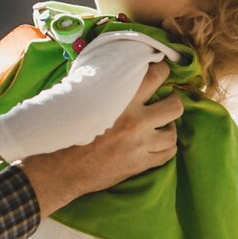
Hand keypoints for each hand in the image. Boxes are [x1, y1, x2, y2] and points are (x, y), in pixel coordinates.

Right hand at [17, 61, 182, 215]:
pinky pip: (167, 154)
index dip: (163, 71)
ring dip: (169, 128)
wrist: (63, 168)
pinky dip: (165, 148)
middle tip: (168, 101)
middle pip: (174, 107)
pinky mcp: (140, 164)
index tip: (162, 70)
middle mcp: (135, 122)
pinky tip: (157, 143)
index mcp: (120, 101)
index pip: (154, 77)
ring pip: (173, 133)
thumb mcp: (84, 102)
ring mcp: (140, 145)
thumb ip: (103, 87)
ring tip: (161, 126)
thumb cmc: (70, 131)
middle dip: (174, 102)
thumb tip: (113, 70)